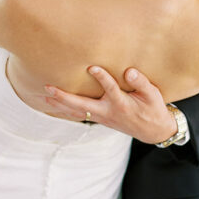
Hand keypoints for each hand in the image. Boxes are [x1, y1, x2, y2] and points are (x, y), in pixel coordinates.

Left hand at [44, 66, 177, 144]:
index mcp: (122, 104)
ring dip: (61, 104)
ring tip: (44, 97)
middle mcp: (108, 112)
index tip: (92, 67)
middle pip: (82, 106)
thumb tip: (129, 71)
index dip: (101, 78)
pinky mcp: (100, 119)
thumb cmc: (153, 109)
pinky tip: (56, 105)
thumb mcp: (153, 95)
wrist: (153, 131)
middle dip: (65, 97)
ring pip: (77, 111)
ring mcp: (102, 117)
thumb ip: (141, 83)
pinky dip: (67, 110)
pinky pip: (80, 115)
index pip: (110, 89)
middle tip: (48, 88)